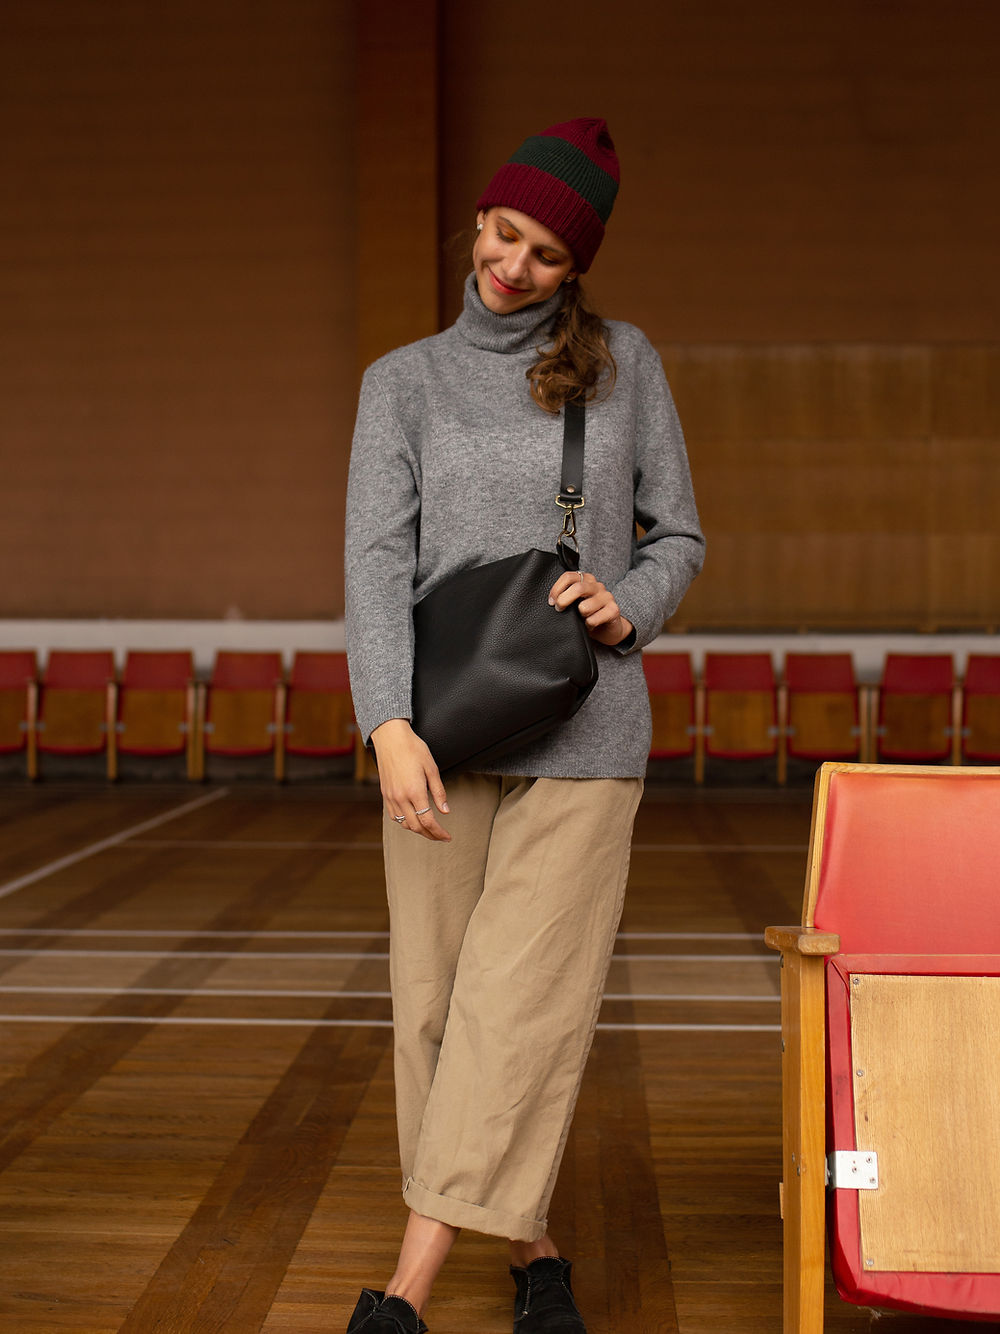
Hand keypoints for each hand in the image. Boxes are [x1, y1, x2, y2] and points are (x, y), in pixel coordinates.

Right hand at [371, 718, 450, 841]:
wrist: (391, 737)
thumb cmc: (413, 749)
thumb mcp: (431, 768)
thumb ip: (439, 792)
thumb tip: (445, 811)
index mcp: (415, 791)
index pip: (428, 821)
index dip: (439, 832)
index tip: (447, 837)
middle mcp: (401, 797)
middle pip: (416, 827)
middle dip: (430, 835)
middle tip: (441, 836)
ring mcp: (391, 797)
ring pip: (404, 824)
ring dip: (417, 830)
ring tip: (429, 829)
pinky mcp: (385, 794)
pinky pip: (394, 816)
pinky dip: (404, 822)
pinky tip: (412, 819)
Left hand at [548, 570, 633, 646]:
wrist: (609, 628)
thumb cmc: (589, 614)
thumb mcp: (576, 603)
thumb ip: (566, 596)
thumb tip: (551, 601)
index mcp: (586, 580)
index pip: (568, 577)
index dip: (557, 589)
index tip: (551, 601)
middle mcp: (597, 586)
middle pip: (577, 588)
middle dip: (563, 600)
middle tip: (559, 609)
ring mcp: (607, 597)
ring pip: (585, 606)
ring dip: (579, 616)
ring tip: (582, 619)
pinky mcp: (613, 610)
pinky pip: (593, 619)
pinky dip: (588, 625)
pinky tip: (590, 625)